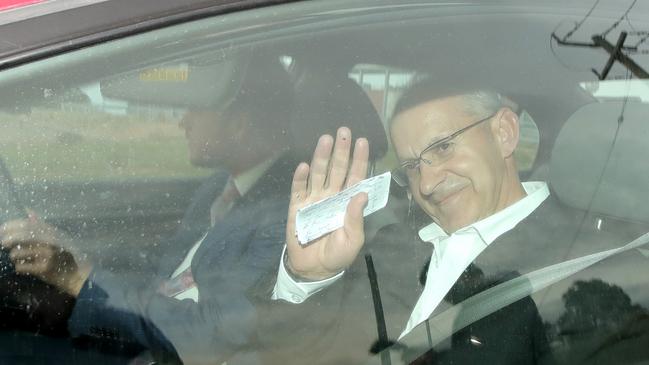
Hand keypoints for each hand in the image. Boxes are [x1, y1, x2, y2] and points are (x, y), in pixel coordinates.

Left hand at [0, 213, 90, 295]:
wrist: (74, 274)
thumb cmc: (61, 255)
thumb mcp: (54, 237)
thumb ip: (40, 224)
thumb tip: (28, 210)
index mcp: (51, 232)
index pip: (27, 225)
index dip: (11, 226)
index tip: (2, 229)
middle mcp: (49, 242)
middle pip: (20, 237)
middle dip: (8, 240)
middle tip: (3, 243)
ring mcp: (47, 255)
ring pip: (17, 253)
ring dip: (15, 257)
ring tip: (21, 259)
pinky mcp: (43, 268)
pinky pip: (21, 267)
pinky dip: (19, 268)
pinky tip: (25, 268)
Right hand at [285, 127, 369, 279]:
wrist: (314, 269)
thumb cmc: (338, 254)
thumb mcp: (352, 239)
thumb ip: (355, 218)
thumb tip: (361, 194)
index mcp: (347, 202)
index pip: (354, 176)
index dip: (358, 160)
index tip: (362, 142)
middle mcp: (331, 196)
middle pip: (337, 169)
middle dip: (341, 151)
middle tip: (344, 131)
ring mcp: (313, 200)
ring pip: (318, 174)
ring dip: (322, 157)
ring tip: (326, 139)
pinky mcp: (297, 207)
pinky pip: (298, 190)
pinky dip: (300, 178)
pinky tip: (304, 166)